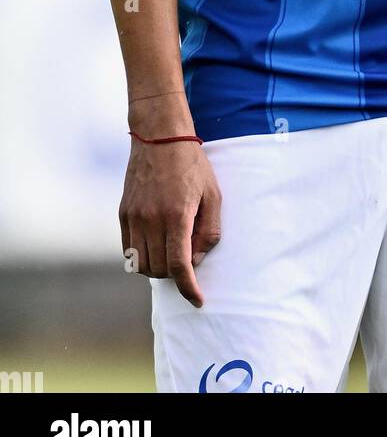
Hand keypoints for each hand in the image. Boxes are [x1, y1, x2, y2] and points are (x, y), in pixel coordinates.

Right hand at [119, 138, 221, 307]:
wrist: (160, 137)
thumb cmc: (193, 165)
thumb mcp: (213, 195)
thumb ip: (209, 231)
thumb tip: (197, 260)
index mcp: (177, 214)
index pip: (178, 265)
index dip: (189, 288)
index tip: (198, 300)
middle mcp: (151, 219)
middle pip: (160, 269)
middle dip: (176, 275)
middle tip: (189, 259)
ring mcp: (134, 217)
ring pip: (141, 264)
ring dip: (158, 268)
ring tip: (172, 251)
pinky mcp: (123, 213)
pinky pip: (129, 250)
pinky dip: (142, 257)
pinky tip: (156, 245)